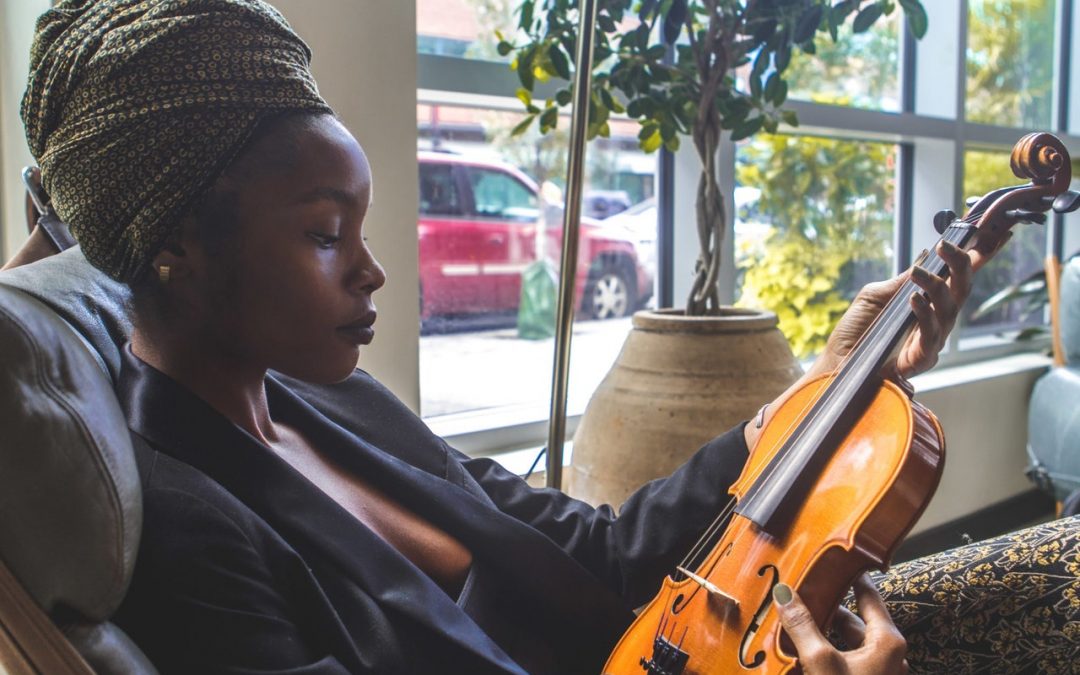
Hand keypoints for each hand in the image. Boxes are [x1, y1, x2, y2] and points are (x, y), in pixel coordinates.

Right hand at [774, 574, 907, 673]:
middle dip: (830, 608)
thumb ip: (801, 624)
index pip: (869, 596)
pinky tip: (810, 650)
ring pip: (852, 641)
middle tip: (805, 592)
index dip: (853, 576)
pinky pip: (850, 659)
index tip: (840, 559)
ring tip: (802, 621)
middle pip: (857, 620)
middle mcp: (890, 655)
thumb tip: (783, 593)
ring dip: (828, 631)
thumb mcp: (820, 660)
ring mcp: (881, 672)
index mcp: (887, 642)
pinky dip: (831, 650)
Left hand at [817, 238, 998, 378]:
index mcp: (928, 303)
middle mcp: (936, 320)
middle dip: (960, 265)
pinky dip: (925, 314)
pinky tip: (915, 300)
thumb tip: (925, 258)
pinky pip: (931, 335)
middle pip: (961, 290)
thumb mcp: (876, 296)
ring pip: (948, 310)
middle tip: (947, 247)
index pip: (955, 278)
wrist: (836, 362)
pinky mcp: (921, 359)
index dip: (972, 257)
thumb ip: (901, 281)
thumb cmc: (856, 330)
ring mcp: (931, 340)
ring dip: (935, 287)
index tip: (979, 234)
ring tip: (919, 274)